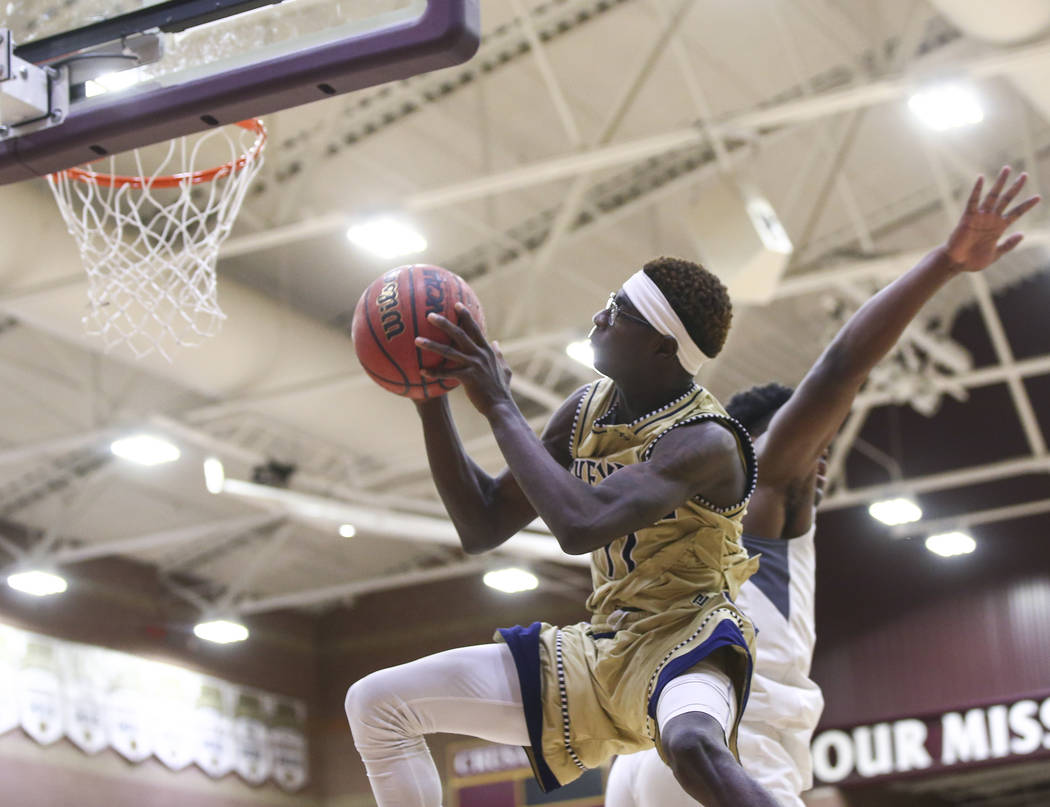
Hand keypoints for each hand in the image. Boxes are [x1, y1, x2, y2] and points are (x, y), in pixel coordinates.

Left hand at [415, 302, 513, 417]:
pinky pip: (447, 374)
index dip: (466, 315)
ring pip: (449, 352)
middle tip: (429, 315)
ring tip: (416, 340)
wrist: (501, 407)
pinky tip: (420, 372)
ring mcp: (474, 365)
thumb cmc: (500, 390)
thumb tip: (497, 342)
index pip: (475, 329)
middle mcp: (480, 355)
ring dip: (432, 345)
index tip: (457, 303)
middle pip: (459, 334)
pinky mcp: (468, 378)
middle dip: (444, 323)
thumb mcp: (504, 369)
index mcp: (486, 351)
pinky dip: (433, 372)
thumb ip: (499, 355)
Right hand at [944, 167, 1040, 271]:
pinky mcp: (968, 217)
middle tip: (1025, 175)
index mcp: (999, 227)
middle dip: (1015, 187)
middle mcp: (991, 219)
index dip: (1027, 205)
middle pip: (1006, 199)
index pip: (1016, 213)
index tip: (1038, 197)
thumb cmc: (974, 261)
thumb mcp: (996, 254)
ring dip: (1000, 183)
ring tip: (1007, 169)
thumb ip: (1009, 244)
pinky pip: (973, 201)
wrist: (957, 263)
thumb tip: (1022, 234)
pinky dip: (976, 190)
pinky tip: (981, 178)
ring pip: (992, 196)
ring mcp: (980, 217)